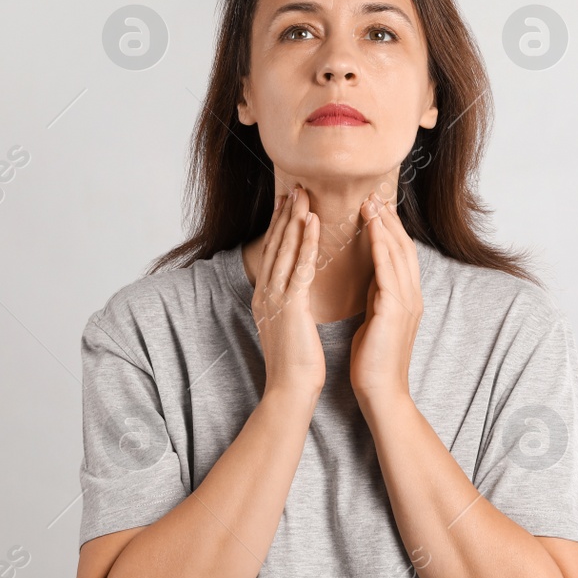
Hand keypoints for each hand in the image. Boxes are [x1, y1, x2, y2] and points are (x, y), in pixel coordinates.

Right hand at [249, 185, 324, 406]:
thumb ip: (290, 306)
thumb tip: (297, 292)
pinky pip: (298, 266)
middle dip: (284, 214)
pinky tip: (312, 221)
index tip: (288, 203)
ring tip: (302, 193)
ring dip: (293, 218)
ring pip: (284, 249)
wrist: (291, 390)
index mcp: (265, 298)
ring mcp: (275, 298)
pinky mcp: (290, 305)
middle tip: (294, 187)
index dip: (280, 226)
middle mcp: (265, 293)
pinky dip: (304, 241)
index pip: (273, 254)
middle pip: (274, 244)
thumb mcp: (290, 327)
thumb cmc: (296, 364)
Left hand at [350, 193, 422, 415]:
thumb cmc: (373, 361)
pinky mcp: (396, 310)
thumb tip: (372, 276)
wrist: (380, 392)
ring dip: (385, 225)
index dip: (389, 229)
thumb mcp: (375, 319)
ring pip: (398, 253)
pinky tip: (373, 229)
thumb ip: (378, 296)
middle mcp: (412, 295)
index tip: (376, 206)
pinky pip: (388, 270)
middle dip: (389, 219)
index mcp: (406, 298)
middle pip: (403, 247)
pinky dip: (382, 246)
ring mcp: (407, 302)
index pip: (400, 254)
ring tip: (372, 202)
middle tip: (375, 193)